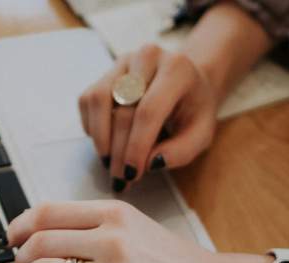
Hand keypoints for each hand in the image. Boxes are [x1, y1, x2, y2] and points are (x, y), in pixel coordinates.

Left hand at [7, 200, 276, 262]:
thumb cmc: (177, 262)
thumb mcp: (137, 226)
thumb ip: (95, 225)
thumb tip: (45, 233)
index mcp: (115, 214)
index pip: (48, 211)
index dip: (19, 225)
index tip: (11, 238)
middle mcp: (113, 241)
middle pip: (39, 243)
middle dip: (17, 259)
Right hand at [78, 45, 217, 191]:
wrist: (187, 82)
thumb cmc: (194, 110)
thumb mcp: (201, 134)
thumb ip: (181, 151)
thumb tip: (150, 163)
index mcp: (177, 69)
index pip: (149, 110)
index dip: (136, 146)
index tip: (132, 174)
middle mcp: (147, 57)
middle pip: (123, 110)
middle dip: (119, 151)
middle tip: (120, 178)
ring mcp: (123, 62)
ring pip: (98, 100)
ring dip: (100, 138)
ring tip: (110, 162)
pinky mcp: (106, 71)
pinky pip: (88, 100)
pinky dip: (92, 126)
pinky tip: (107, 142)